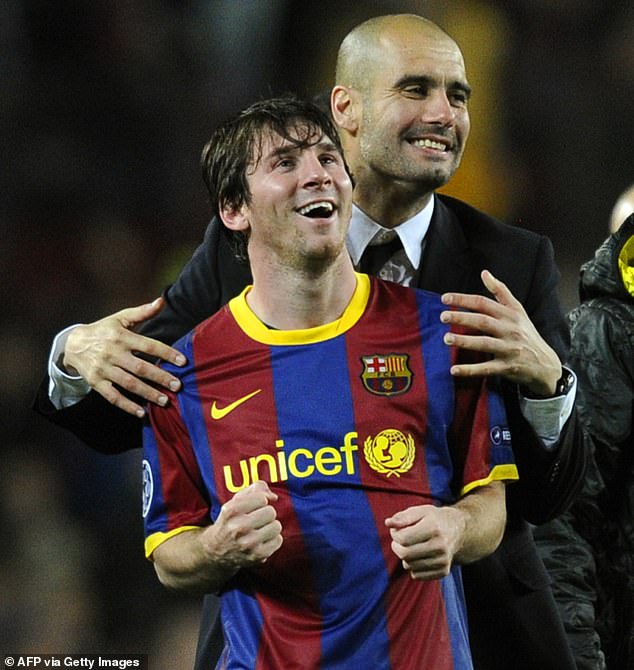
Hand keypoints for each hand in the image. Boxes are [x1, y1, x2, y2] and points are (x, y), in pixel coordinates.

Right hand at [62, 297, 186, 416]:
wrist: (72, 343)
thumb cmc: (104, 330)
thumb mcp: (120, 318)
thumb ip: (142, 312)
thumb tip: (162, 300)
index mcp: (121, 336)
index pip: (148, 345)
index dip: (166, 353)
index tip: (183, 361)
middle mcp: (112, 353)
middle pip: (140, 367)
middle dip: (160, 377)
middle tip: (177, 386)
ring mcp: (103, 369)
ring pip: (128, 383)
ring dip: (147, 393)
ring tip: (165, 400)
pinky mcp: (95, 382)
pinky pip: (112, 396)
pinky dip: (126, 405)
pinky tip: (141, 412)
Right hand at [200, 481, 282, 572]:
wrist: (216, 551)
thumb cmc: (230, 521)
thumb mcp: (235, 501)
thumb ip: (256, 489)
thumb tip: (273, 497)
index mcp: (231, 511)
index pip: (262, 498)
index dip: (260, 501)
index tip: (254, 507)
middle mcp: (238, 528)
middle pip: (271, 512)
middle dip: (266, 514)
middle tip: (257, 520)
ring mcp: (248, 544)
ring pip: (276, 526)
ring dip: (270, 527)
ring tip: (260, 530)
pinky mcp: (257, 556)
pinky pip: (278, 540)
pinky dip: (273, 539)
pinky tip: (262, 540)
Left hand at [385, 504, 464, 579]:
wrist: (458, 531)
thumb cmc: (434, 519)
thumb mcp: (419, 511)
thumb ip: (403, 517)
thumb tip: (388, 523)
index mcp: (433, 528)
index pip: (403, 538)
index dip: (394, 534)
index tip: (397, 530)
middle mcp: (440, 546)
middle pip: (405, 554)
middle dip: (396, 547)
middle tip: (400, 540)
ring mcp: (443, 560)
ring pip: (409, 566)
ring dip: (405, 557)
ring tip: (411, 546)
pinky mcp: (443, 571)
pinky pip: (417, 575)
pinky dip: (413, 566)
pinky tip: (419, 556)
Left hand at [440, 270, 560, 395]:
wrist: (545, 364)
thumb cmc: (526, 333)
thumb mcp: (518, 310)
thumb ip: (500, 291)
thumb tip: (484, 272)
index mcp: (509, 315)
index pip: (484, 303)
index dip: (464, 299)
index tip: (444, 299)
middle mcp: (510, 330)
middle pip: (483, 321)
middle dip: (462, 317)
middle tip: (443, 316)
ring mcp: (509, 349)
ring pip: (485, 344)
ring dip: (464, 341)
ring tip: (446, 338)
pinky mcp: (507, 367)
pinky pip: (487, 369)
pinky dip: (470, 370)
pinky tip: (454, 370)